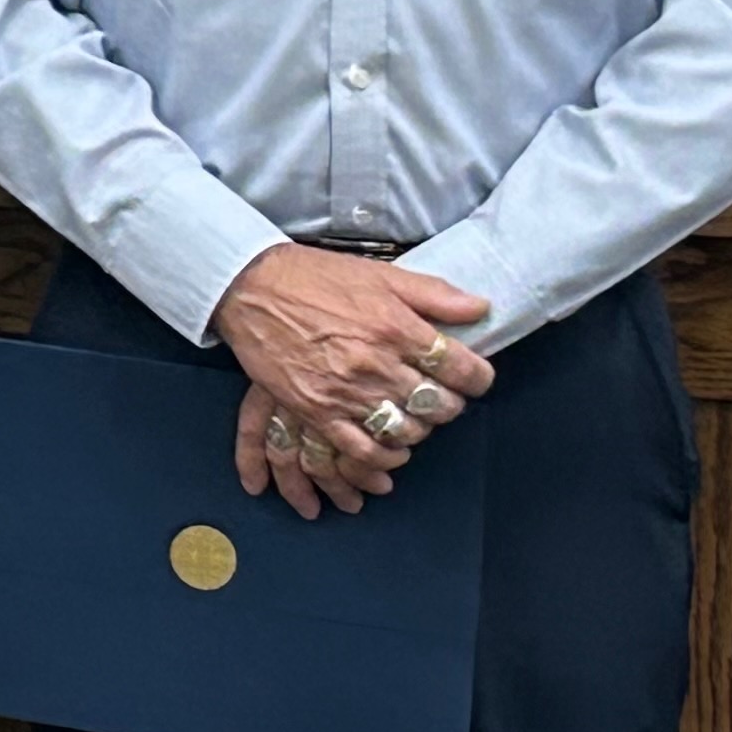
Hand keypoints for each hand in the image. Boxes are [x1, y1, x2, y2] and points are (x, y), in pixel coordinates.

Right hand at [212, 244, 494, 507]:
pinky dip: (385, 457)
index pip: (464, 370)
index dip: (478, 377)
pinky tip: (392, 449)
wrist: (250, 287)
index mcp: (397, 327)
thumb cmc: (315, 277)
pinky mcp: (317, 411)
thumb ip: (434, 293)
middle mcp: (377, 364)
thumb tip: (481, 308)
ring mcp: (346, 392)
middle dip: (449, 403)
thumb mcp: (380, 274)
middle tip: (439, 394)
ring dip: (419, 428)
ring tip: (413, 415)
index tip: (472, 376)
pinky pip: (364, 450)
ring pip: (408, 431)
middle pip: (440, 405)